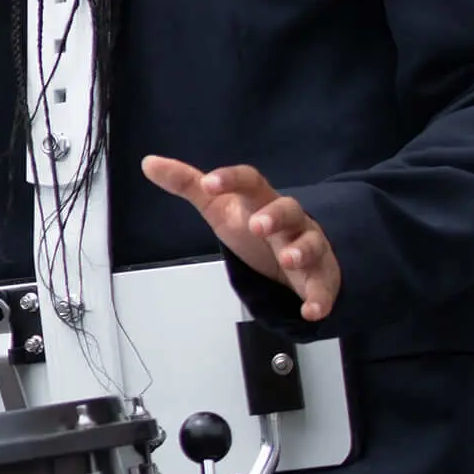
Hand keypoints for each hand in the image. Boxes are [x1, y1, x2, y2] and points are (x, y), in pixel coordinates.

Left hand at [143, 155, 340, 323]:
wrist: (291, 252)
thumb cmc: (252, 224)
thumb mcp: (217, 206)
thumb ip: (186, 184)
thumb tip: (148, 162)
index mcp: (259, 199)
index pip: (249, 181)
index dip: (230, 179)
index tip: (209, 184)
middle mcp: (288, 219)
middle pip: (288, 209)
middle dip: (275, 216)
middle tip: (257, 226)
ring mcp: (307, 245)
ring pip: (312, 243)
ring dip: (302, 251)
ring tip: (288, 260)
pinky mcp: (320, 275)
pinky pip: (324, 285)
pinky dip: (321, 298)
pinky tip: (312, 311)